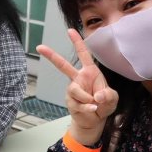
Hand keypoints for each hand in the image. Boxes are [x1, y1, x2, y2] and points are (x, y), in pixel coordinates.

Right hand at [36, 29, 118, 144]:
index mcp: (90, 72)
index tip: (70, 30)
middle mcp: (79, 79)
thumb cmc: (104, 104)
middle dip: (51, 56)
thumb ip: (108, 96)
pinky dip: (88, 108)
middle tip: (39, 47)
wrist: (94, 121)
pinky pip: (78, 103)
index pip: (83, 55)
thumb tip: (97, 96)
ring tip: (95, 105)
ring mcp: (72, 90)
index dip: (77, 42)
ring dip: (86, 98)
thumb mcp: (112, 98)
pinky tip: (93, 110)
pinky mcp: (69, 101)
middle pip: (63, 65)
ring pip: (74, 90)